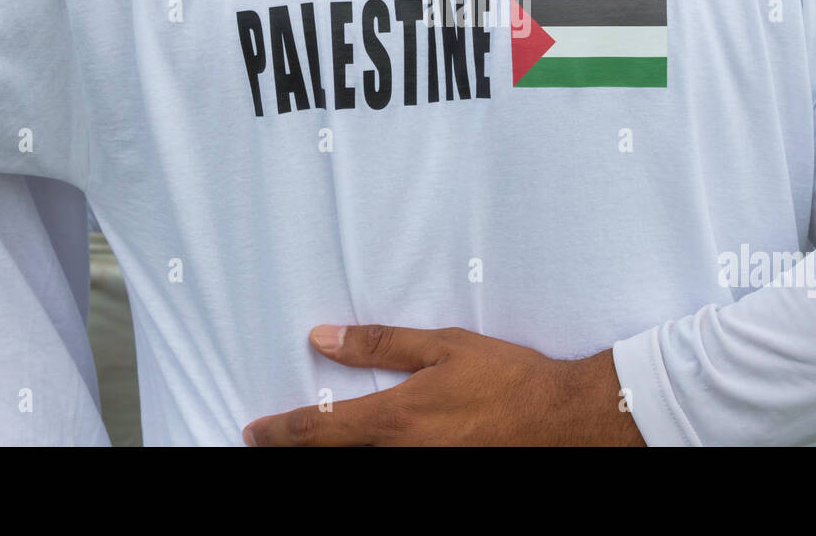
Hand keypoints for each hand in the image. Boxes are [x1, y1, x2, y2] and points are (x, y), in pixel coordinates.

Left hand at [242, 325, 645, 445]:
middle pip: (329, 461)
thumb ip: (379, 344)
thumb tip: (323, 337)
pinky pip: (392, 473)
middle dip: (293, 452)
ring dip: (328, 459)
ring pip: (357, 471)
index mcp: (396, 419)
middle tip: (265, 443)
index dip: (279, 432)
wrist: (561, 420)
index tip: (253, 431)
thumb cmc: (507, 378)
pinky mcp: (441, 477)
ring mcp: (422, 473)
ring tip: (306, 447)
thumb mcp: (443, 346)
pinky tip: (364, 449)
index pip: (319, 430)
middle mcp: (401, 456)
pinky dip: (367, 461)